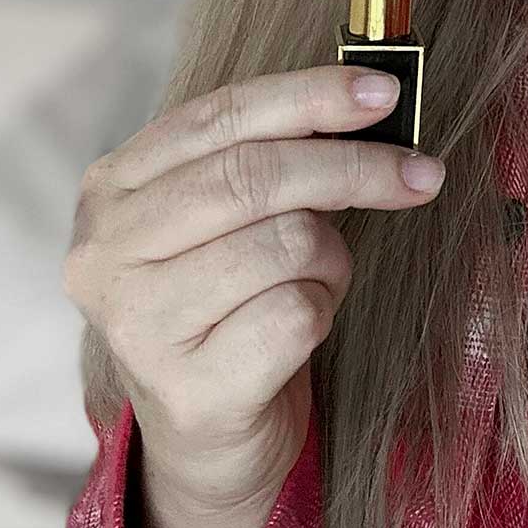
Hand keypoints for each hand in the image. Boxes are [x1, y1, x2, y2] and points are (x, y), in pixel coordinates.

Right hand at [63, 65, 443, 513]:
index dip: (309, 95)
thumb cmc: (232, 303)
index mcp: (113, 187)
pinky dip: (322, 312)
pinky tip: (299, 330)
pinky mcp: (187, 389)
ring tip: (316, 282)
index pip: (221, 115)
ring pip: (285, 242)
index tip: (385, 92)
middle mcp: (106, 250)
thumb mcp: (234, 216)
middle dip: (352, 166)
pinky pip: (296, 314)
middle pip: (254, 175)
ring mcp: (138, 323)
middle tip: (422, 173)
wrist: (209, 435)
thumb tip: (373, 103)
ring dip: (331, 258)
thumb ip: (277, 155)